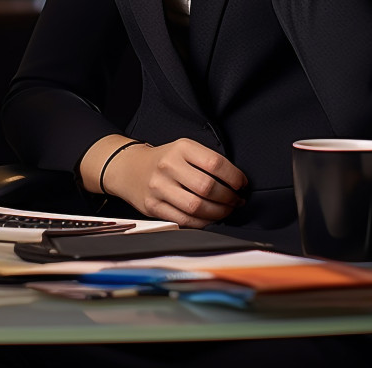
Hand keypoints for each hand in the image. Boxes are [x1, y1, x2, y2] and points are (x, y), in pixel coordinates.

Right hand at [103, 138, 247, 227]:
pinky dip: (203, 223)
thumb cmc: (164, 160)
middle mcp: (168, 166)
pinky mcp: (153, 206)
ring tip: (226, 210)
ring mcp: (159, 187)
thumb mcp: (183, 150)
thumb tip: (236, 182)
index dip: (234, 177)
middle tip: (236, 200)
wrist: (129, 168)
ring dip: (218, 213)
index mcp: (180, 148)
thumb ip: (206, 161)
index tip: (241, 184)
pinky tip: (210, 218)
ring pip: (197, 207)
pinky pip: (184, 220)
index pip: (215, 163)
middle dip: (229, 198)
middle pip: (207, 187)